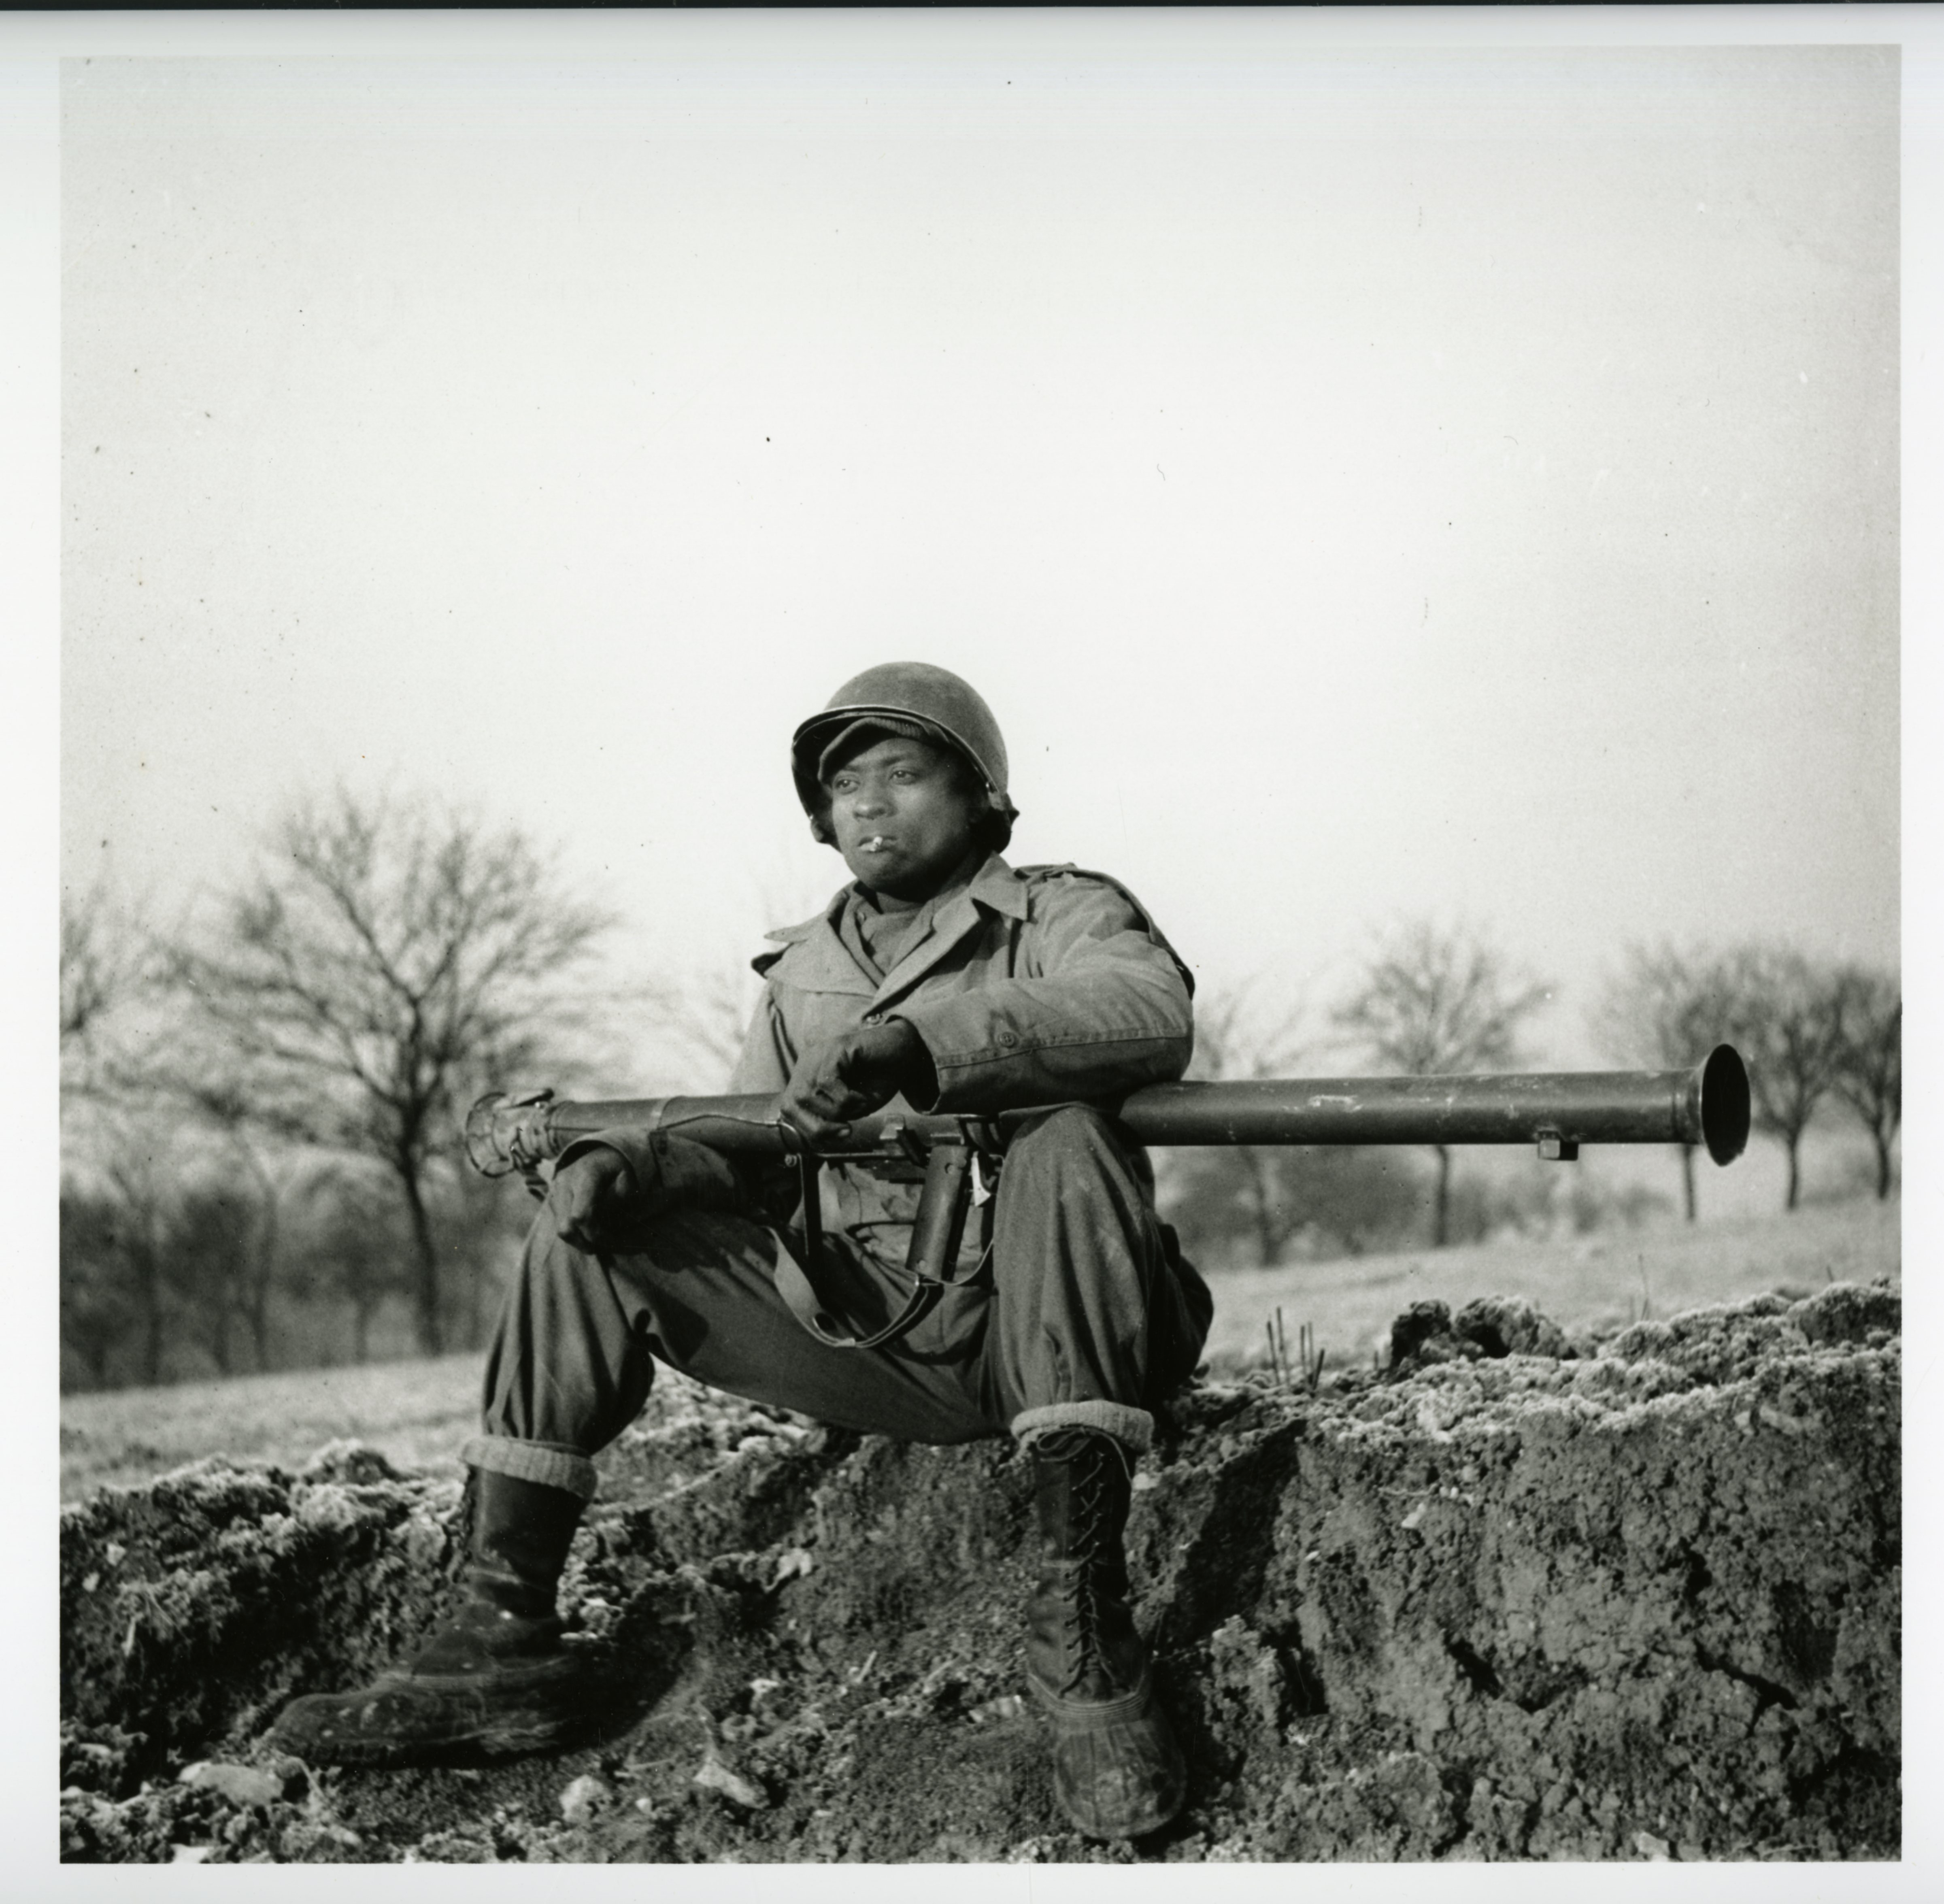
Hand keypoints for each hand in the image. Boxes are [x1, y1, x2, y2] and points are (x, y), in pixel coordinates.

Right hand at [545, 1147, 637, 1252]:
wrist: (596, 1151)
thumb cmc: (616, 1166)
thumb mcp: (627, 1177)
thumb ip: (620, 1198)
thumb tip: (607, 1221)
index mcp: (585, 1176)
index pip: (581, 1216)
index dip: (595, 1235)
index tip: (611, 1240)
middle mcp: (564, 1183)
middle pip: (565, 1228)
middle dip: (585, 1243)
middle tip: (603, 1245)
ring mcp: (554, 1191)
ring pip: (560, 1229)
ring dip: (579, 1240)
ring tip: (597, 1238)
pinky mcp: (552, 1198)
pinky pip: (559, 1223)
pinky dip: (575, 1232)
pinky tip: (588, 1230)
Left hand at [779, 1018, 934, 1146]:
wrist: (906, 1051)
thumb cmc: (880, 1078)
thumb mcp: (853, 1107)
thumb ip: (833, 1118)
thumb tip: (819, 1133)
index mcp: (808, 1077)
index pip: (790, 1109)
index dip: (809, 1130)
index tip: (839, 1135)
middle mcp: (808, 1063)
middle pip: (792, 1104)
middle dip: (818, 1127)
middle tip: (846, 1130)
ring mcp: (819, 1053)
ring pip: (809, 1095)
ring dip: (837, 1111)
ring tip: (860, 1106)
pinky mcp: (835, 1047)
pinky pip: (828, 1082)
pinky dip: (847, 1099)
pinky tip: (863, 1098)